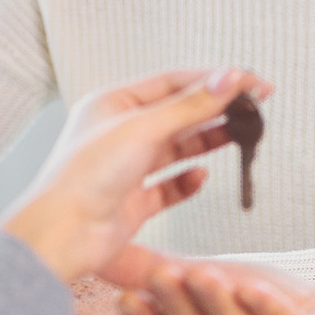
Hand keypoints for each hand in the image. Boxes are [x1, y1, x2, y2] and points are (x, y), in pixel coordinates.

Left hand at [1, 67, 262, 284]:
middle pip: (178, 114)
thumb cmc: (84, 176)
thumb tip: (230, 77)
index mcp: (112, 104)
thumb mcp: (143, 129)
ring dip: (207, 142)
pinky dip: (188, 181)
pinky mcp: (133, 202)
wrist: (60, 236)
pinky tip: (201, 176)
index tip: (250, 82)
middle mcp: (119, 133)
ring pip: (177, 148)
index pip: (173, 82)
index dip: (214, 80)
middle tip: (254, 109)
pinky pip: (169, 187)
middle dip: (215, 110)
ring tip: (240, 137)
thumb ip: (191, 105)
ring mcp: (127, 168)